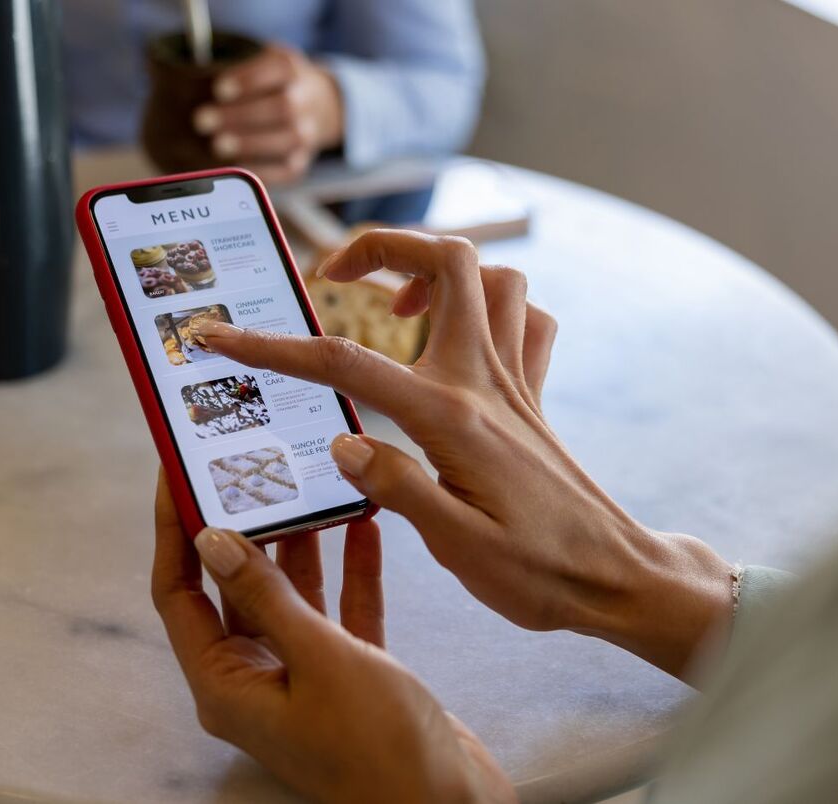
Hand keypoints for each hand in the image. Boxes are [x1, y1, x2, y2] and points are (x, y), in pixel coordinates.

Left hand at [152, 470, 513, 803]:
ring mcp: (302, 681)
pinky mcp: (349, 678)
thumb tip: (214, 540)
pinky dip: (348, 573)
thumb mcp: (321, 660)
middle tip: (248, 467)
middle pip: (232, 589)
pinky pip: (338, 613)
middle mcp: (256, 682)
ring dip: (299, 544)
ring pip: (288, 596)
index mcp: (226, 686)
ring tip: (307, 484)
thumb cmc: (381, 749)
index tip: (178, 474)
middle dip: (241, 528)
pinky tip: (362, 528)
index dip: (174, 531)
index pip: (179, 592)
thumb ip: (268, 597)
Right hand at [190, 230, 735, 676]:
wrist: (616, 579)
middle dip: (384, 243)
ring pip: (493, 276)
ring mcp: (516, 382)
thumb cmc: (538, 572)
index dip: (274, 346)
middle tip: (336, 276)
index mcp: (451, 418)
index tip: (220, 336)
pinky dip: (493, 307)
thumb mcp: (457, 548)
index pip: (347, 363)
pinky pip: (526, 318)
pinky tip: (458, 341)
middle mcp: (486, 382)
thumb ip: (399, 487)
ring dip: (440, 269)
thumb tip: (341, 441)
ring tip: (396, 308)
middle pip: (448, 261)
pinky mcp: (534, 396)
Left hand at [192, 44, 342, 184]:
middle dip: (240, 116)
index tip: (217, 89)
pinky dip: (260, 171)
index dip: (250, 79)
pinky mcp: (300, 162)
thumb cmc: (268, 82)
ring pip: (286, 140)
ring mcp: (306, 134)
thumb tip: (180, 82)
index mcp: (291, 69)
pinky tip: (234, 169)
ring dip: (249, 144)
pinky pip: (285, 170)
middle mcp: (305, 100)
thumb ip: (228, 66)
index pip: (278, 69)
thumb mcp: (256, 60)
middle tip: (201, 121)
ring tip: (216, 146)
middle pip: (281, 108)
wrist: (317, 106)